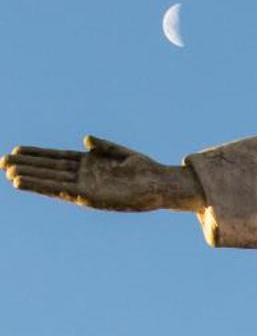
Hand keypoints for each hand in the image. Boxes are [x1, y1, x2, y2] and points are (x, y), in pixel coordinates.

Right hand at [2, 135, 201, 211]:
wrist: (161, 185)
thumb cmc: (144, 170)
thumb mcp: (121, 153)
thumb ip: (103, 146)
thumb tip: (85, 139)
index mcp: (88, 164)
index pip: (56, 158)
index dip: (37, 155)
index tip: (16, 150)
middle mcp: (83, 177)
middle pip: (48, 169)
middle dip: (27, 166)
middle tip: (2, 162)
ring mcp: (85, 187)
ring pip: (50, 181)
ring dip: (30, 178)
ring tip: (8, 174)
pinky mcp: (89, 196)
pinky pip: (61, 191)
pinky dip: (44, 187)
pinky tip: (29, 184)